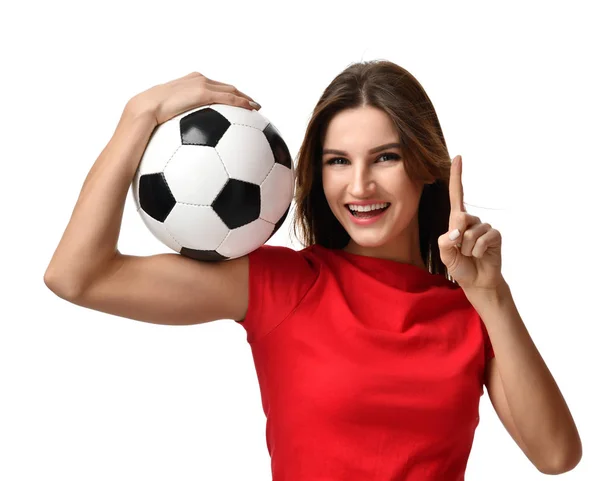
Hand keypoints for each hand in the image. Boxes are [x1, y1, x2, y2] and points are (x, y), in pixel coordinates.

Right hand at [125, 71, 259, 126]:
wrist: (143, 112)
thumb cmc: (148, 121)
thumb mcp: (165, 121)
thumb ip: (174, 127)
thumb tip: (175, 147)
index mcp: (187, 83)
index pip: (212, 87)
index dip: (225, 94)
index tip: (235, 103)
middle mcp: (196, 80)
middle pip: (225, 86)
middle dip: (239, 94)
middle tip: (251, 105)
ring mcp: (201, 85)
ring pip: (231, 90)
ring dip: (245, 98)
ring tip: (256, 108)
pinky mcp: (203, 93)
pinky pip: (229, 98)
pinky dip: (242, 103)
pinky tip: (252, 110)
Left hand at [438, 155, 503, 291]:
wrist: (476, 281)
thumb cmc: (459, 265)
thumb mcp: (445, 253)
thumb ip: (445, 241)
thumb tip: (457, 232)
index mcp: (456, 220)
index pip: (457, 194)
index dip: (457, 176)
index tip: (458, 157)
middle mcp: (471, 220)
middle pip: (460, 217)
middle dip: (456, 238)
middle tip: (460, 251)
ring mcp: (484, 227)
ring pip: (470, 233)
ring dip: (466, 249)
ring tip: (470, 255)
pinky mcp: (495, 236)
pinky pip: (483, 239)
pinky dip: (477, 251)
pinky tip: (479, 256)